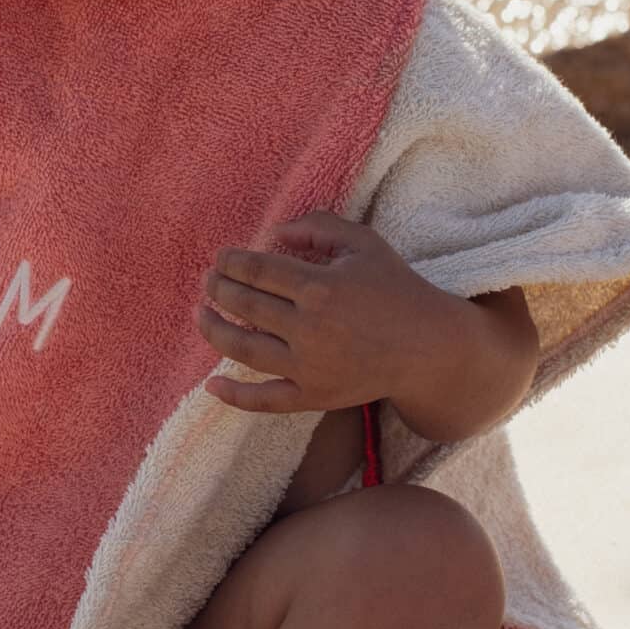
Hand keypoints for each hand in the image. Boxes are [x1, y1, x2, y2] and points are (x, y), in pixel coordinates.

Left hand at [197, 211, 453, 416]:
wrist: (429, 348)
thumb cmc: (396, 289)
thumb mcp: (364, 243)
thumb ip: (318, 227)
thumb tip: (274, 233)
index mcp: (320, 287)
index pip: (257, 270)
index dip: (231, 262)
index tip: (221, 258)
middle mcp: (309, 328)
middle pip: (245, 305)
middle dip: (218, 288)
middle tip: (208, 281)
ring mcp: (309, 367)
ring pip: (243, 349)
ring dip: (213, 330)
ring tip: (200, 315)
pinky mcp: (314, 397)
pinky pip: (264, 401)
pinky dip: (234, 396)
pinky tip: (210, 386)